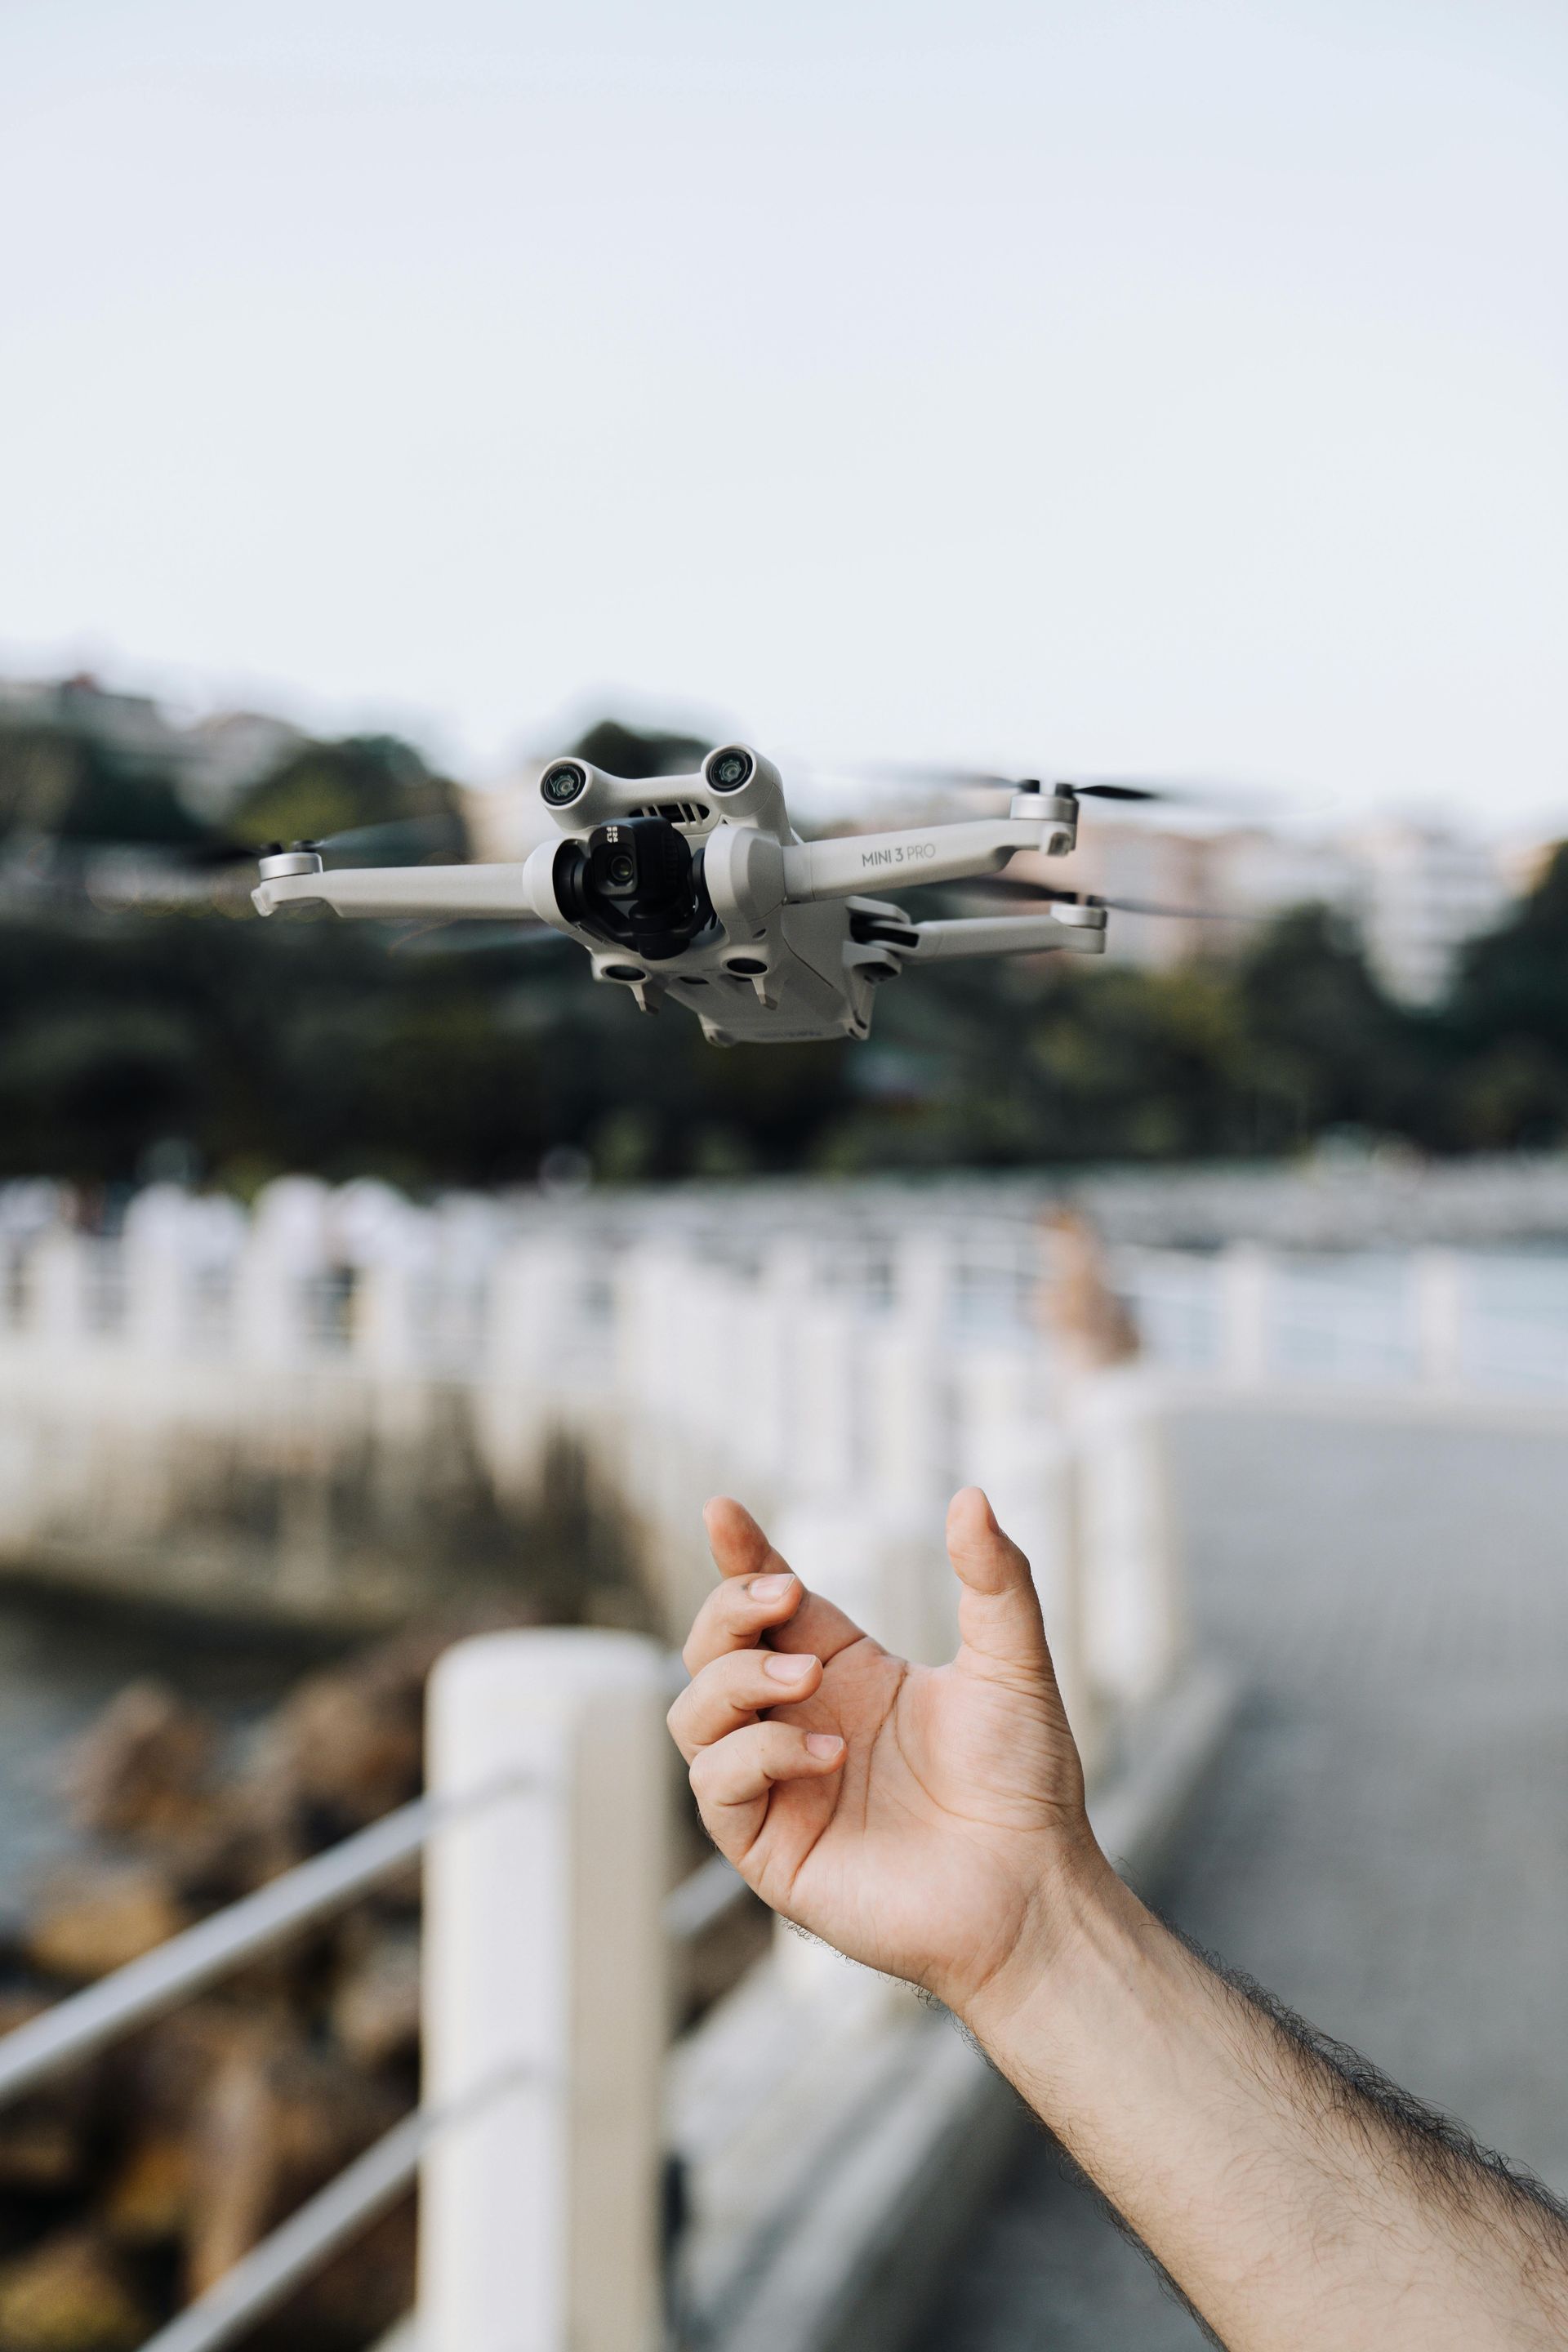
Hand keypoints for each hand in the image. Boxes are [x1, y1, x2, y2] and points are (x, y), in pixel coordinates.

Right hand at [667, 1487, 1110, 2017]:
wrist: (1032, 1890)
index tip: (724, 1511)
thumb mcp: (1012, 1664)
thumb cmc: (1026, 1783)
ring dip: (735, 1679)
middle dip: (728, 1608)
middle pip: (710, 1646)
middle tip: (784, 1596)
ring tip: (806, 1681)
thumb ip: (995, 1580)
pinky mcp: (767, 1847)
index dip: (739, 1555)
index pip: (766, 1600)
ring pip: (693, 1712)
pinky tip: (826, 1754)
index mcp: (842, 1671)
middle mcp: (797, 1720)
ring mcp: (776, 1785)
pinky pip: (716, 1785)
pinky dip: (756, 1754)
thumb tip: (972, 1496)